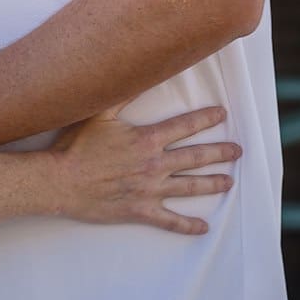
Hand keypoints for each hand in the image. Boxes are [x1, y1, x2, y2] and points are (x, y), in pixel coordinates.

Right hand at [51, 104, 238, 233]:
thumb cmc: (77, 145)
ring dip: (212, 183)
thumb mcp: (99, 113)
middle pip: (195, 157)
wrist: (61, 181)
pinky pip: (170, 221)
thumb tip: (139, 73)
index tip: (221, 114)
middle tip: (238, 151)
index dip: (205, 118)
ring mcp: (149, 190)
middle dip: (220, 152)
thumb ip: (123, 94)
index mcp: (146, 140)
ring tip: (229, 181)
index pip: (184, 126)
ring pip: (189, 187)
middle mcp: (154, 165)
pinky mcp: (140, 211)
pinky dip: (188, 226)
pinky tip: (203, 227)